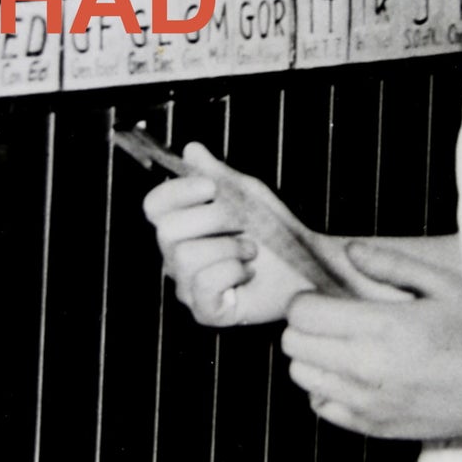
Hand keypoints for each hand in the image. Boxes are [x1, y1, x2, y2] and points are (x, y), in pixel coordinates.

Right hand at [142, 142, 336, 327]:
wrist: (307, 267)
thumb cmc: (275, 232)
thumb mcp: (248, 194)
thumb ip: (217, 174)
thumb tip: (191, 149)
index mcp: (182, 226)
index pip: (154, 205)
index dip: (177, 191)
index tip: (211, 187)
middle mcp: (176, 258)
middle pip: (167, 231)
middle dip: (214, 220)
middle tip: (244, 224)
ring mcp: (188, 287)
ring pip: (186, 257)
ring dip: (230, 247)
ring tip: (251, 251)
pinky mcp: (205, 312)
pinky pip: (204, 283)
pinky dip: (234, 271)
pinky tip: (248, 273)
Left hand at [280, 243, 461, 440]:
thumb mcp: (444, 285)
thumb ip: (392, 264)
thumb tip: (350, 251)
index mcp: (385, 326)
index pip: (304, 313)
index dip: (306, 300)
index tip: (324, 298)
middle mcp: (369, 367)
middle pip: (294, 344)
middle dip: (305, 326)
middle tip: (331, 320)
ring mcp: (368, 402)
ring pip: (301, 376)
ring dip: (312, 357)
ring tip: (342, 347)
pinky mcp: (372, 427)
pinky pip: (320, 407)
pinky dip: (326, 390)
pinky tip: (353, 377)